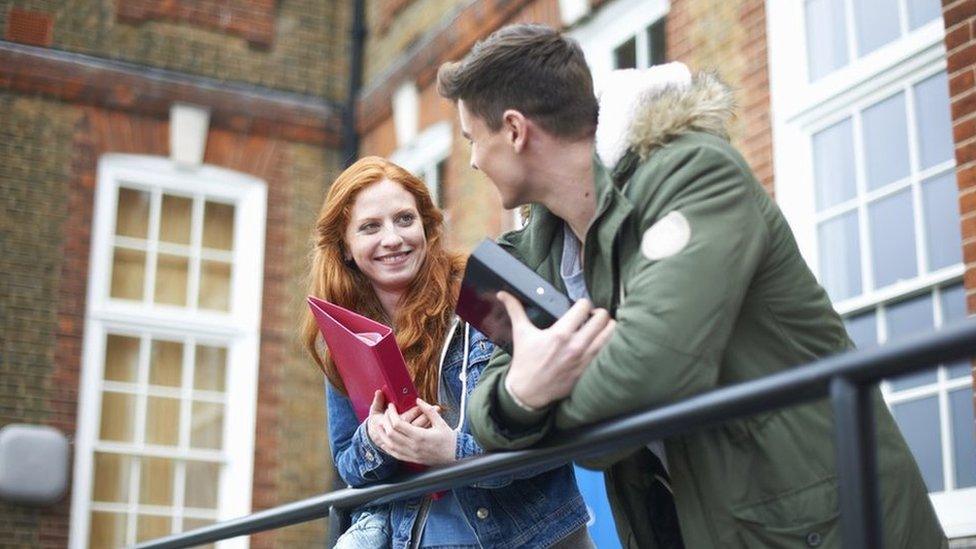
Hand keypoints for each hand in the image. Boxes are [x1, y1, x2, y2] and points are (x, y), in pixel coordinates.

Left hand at [371, 398, 456, 464]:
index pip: (398, 424)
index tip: (391, 406)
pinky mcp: (411, 459)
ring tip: (380, 425)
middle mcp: (413, 446)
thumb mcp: (440, 422)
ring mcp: (411, 454)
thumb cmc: (449, 439)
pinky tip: (384, 441)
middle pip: (391, 433)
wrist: (455, 456)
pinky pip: (394, 454)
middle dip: (385, 421)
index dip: (392, 414)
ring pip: (390, 445)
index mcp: (420, 436)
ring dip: (382, 434)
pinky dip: (387, 447)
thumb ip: (428, 410)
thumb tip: (418, 400)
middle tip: (387, 413)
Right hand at [499, 291, 614, 408]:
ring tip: (600, 327)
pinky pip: (608, 353)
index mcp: (559, 334)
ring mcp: (584, 360)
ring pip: (610, 335)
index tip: (580, 306)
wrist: (528, 392)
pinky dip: (607, 345)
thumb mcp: (521, 333)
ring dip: (607, 327)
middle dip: (598, 313)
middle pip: (602, 318)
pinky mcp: (588, 371)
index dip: (583, 303)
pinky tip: (599, 343)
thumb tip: (503, 294)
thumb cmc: (525, 361)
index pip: (584, 307)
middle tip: (593, 316)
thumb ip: (515, 310)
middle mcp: (575, 346)